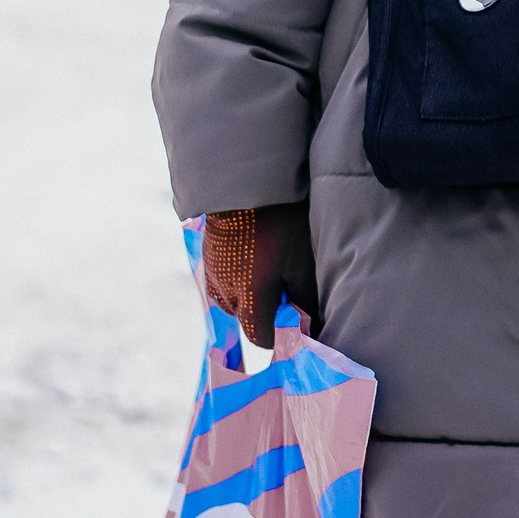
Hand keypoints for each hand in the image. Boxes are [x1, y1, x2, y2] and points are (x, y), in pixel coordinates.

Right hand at [201, 202, 318, 349]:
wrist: (244, 181)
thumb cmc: (280, 221)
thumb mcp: (301, 259)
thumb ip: (304, 295)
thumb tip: (312, 322)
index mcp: (249, 297)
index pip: (259, 336)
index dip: (279, 335)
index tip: (294, 324)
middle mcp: (225, 291)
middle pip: (246, 318)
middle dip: (265, 312)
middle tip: (288, 288)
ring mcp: (211, 273)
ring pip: (232, 300)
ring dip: (249, 295)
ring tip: (271, 270)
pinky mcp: (206, 257)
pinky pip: (221, 281)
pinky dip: (237, 279)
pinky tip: (254, 258)